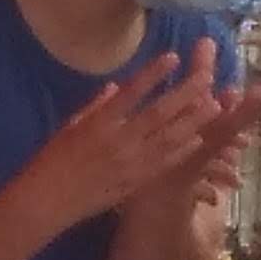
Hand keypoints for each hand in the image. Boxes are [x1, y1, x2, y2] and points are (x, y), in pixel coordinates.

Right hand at [18, 52, 212, 231]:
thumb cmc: (52, 160)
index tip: (172, 57)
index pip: (130, 94)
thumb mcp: (70, 126)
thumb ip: (95, 106)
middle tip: (207, 76)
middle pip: (158, 114)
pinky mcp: (135, 183)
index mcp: (98, 124)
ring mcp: (129, 164)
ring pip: (168, 139)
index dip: (152, 74)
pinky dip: (182, 150)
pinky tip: (198, 139)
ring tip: (214, 105)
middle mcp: (118, 142)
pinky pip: (164, 164)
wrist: (46, 202)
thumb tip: (116, 87)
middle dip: (185, 94)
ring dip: (193, 121)